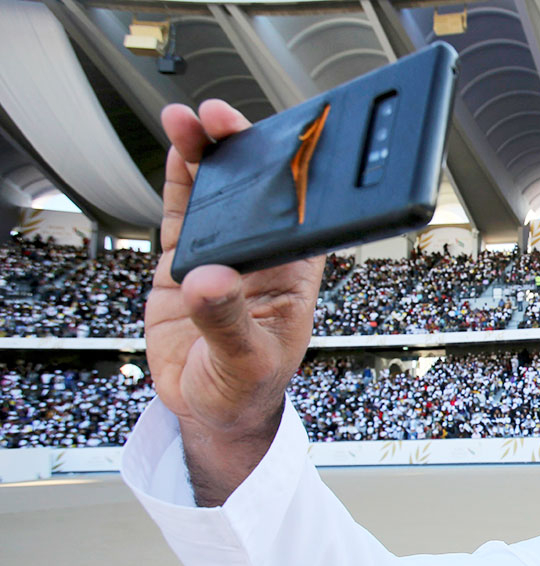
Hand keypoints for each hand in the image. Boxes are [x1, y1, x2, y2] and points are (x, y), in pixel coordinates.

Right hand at [147, 99, 324, 503]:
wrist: (210, 411)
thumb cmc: (247, 389)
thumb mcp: (246, 362)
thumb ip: (228, 322)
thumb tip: (211, 280)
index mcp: (293, 274)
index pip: (299, 213)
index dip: (290, 175)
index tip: (277, 145)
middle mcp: (261, 256)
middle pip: (256, 190)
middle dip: (242, 149)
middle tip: (220, 119)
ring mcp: (224, 253)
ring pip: (218, 192)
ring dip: (207, 153)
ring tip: (190, 121)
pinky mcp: (187, 258)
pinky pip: (184, 210)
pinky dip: (179, 178)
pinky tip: (179, 147)